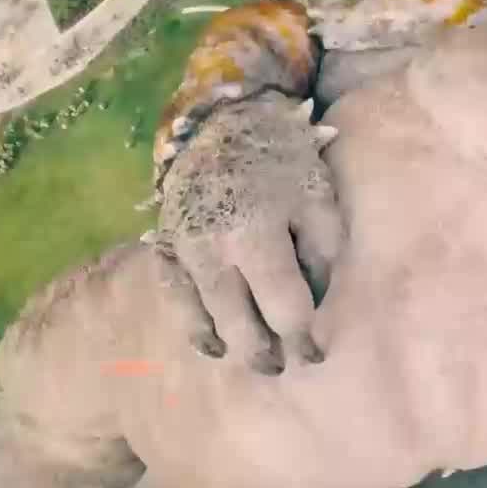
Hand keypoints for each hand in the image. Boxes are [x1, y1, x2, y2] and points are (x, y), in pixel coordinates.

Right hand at [153, 95, 342, 372]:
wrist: (225, 119)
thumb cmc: (284, 162)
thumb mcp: (319, 202)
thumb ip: (322, 257)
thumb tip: (315, 309)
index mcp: (255, 234)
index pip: (284, 307)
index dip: (303, 337)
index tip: (316, 354)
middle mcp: (211, 248)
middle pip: (240, 321)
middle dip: (265, 351)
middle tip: (283, 367)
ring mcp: (182, 248)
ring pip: (204, 314)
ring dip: (232, 344)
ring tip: (257, 362)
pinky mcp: (164, 244)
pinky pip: (173, 296)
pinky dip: (192, 326)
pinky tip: (212, 346)